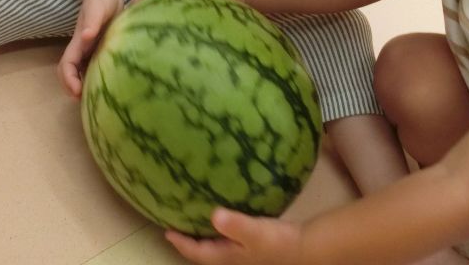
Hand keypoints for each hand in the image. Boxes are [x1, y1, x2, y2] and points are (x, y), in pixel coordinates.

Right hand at [58, 0, 123, 97]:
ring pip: (82, 71)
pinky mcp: (102, 48)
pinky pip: (95, 66)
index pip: (67, 66)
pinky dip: (97, 76)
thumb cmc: (101, 0)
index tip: (77, 92)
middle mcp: (82, 49)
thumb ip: (93, 22)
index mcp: (78, 43)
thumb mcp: (98, 9)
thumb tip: (87, 36)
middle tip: (88, 102)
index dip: (69, 80)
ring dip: (84, 84)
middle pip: (70, 73)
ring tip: (98, 98)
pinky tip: (111, 82)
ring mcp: (91, 49)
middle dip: (73, 88)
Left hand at [165, 208, 303, 264]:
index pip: (196, 252)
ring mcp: (240, 250)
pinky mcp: (249, 242)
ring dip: (201, 233)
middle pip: (202, 250)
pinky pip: (225, 236)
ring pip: (213, 243)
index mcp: (226, 256)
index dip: (180, 242)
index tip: (166, 230)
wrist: (301, 248)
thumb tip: (214, 215)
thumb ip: (235, 224)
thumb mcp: (254, 232)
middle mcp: (229, 256)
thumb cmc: (276, 242)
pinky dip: (217, 227)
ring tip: (193, 215)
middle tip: (176, 221)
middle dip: (188, 239)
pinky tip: (221, 213)